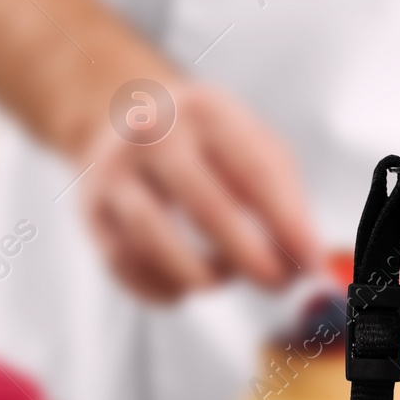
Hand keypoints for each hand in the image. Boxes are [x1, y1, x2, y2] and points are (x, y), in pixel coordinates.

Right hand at [0, 0, 319, 303]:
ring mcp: (114, 172)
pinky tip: (184, 285)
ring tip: (224, 277)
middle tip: (276, 283)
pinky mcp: (91, 211)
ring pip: (153, 240)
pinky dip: (162, 288)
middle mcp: (153, 134)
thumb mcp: (251, 144)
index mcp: (206, 111)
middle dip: (248, 256)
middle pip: (204, 206)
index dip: (286, 223)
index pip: (254, 171)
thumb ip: (284, 198)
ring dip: (200, 274)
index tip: (308, 262)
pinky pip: (124, 266)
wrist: (122, 114)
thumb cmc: (205, 142)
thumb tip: (306, 262)